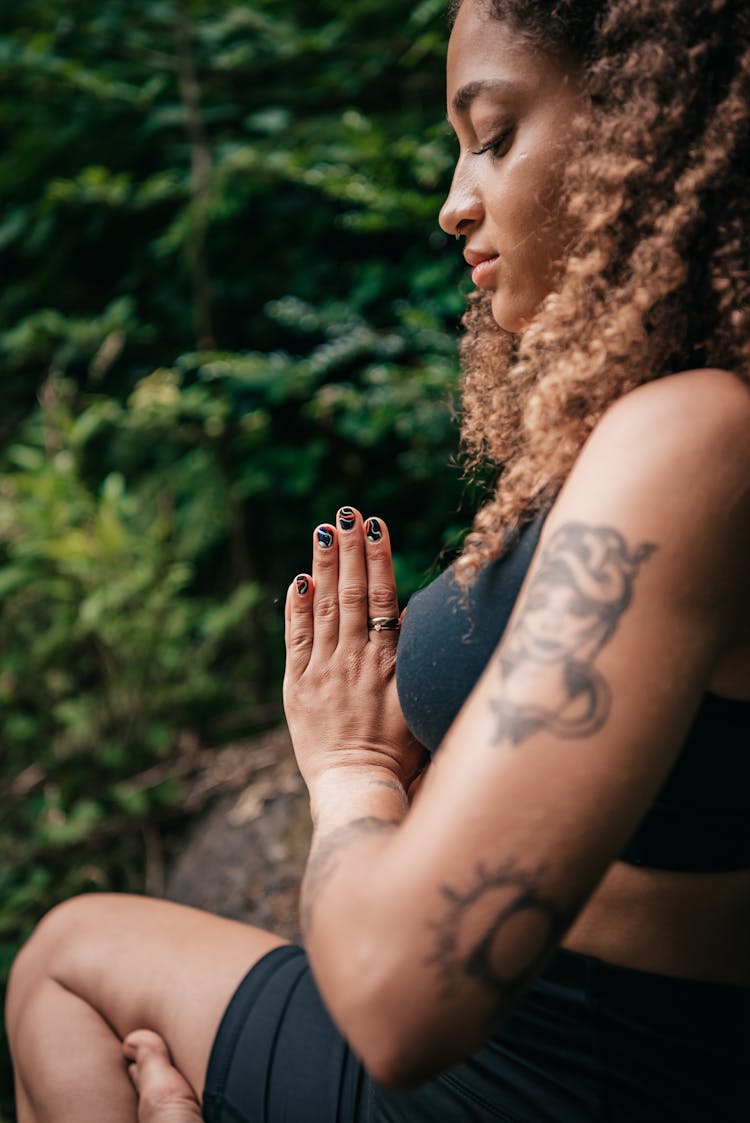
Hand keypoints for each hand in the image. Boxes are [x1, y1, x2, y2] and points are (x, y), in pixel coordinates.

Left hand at [284, 507, 425, 794]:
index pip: (382, 598)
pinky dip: (297, 608)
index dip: (378, 559)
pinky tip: (299, 579)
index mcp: (388, 661)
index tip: (376, 525)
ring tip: (325, 529)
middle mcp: (354, 660)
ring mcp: (323, 671)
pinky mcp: (297, 687)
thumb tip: (409, 613)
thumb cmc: (400, 753)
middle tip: (347, 511)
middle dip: (350, 548)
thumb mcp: (417, 701)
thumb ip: (412, 657)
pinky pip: (296, 639)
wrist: (359, 786)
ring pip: (324, 608)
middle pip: (351, 593)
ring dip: (324, 565)